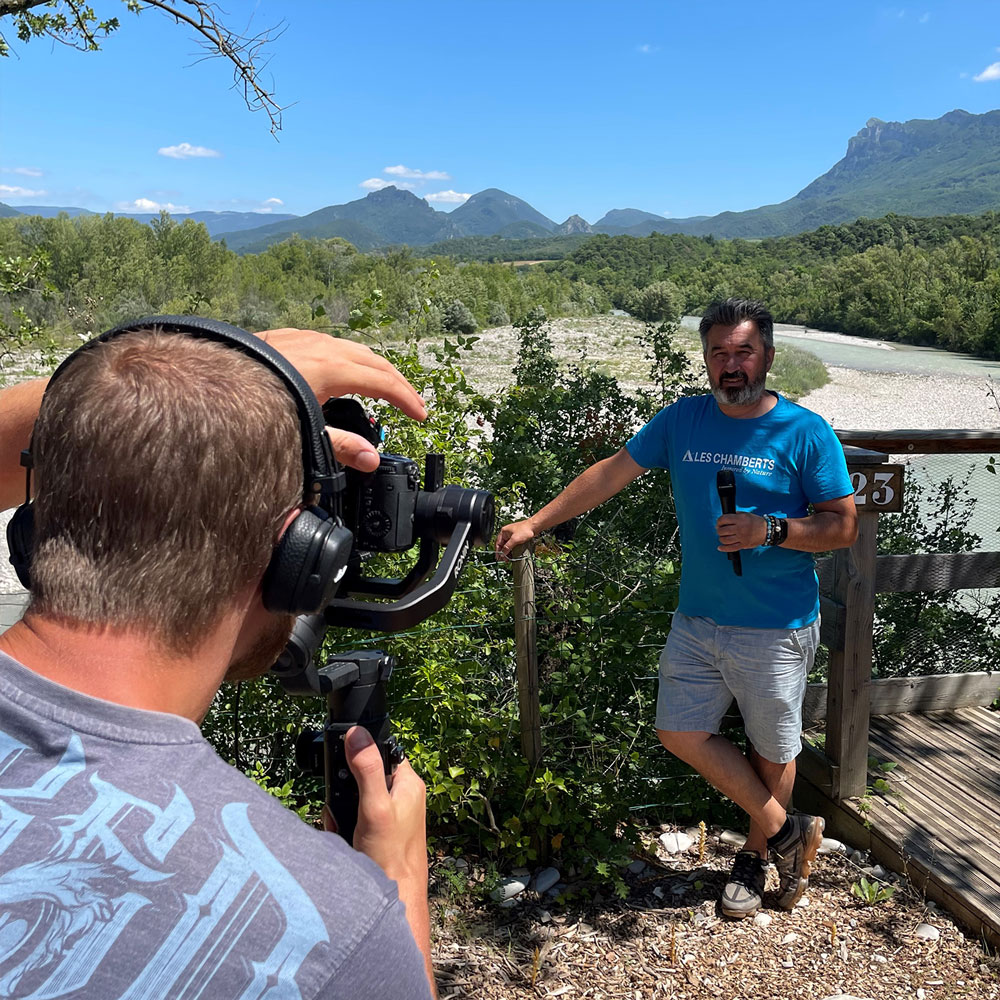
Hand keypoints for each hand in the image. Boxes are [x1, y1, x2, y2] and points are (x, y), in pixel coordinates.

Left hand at [257, 329, 425, 471]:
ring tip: (384, 387)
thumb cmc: (254, 406)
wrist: (207, 383)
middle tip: (412, 403)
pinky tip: (342, 372)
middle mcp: (323, 346)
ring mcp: (304, 337)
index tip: (422, 416)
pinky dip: (349, 359)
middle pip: (375, 361)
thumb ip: (340, 446)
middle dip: (397, 383)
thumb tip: (372, 460)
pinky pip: (330, 344)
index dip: (407, 400)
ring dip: (374, 369)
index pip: (384, 383)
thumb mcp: (303, 432)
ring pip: (353, 349)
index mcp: (334, 368)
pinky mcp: (287, 336)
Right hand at [333, 726, 427, 889]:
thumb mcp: (375, 807)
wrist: (395, 900)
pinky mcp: (381, 831)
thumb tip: (357, 734)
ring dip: (343, 811)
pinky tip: (345, 838)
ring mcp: (392, 814)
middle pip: (364, 776)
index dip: (359, 759)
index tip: (345, 774)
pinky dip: (346, 826)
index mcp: (408, 783)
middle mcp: (403, 795)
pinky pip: (356, 818)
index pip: (381, 752)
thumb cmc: (390, 856)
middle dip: (345, 793)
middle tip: (344, 812)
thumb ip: (366, 769)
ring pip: (357, 798)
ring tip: (344, 829)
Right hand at [495, 519, 535, 560]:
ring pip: (507, 545)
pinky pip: (512, 545)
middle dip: (503, 553)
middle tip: (504, 559)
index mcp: (504, 532)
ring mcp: (512, 535)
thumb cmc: (525, 529)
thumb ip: (507, 547)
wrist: (534, 526)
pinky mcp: (517, 537)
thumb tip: (503, 553)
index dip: (498, 551)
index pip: (498, 543)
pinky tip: (513, 554)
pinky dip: (511, 550)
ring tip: (508, 558)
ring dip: (507, 552)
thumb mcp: (515, 539)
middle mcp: (507, 533)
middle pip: (502, 545)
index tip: (498, 558)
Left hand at [716, 512, 766, 551]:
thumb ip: (735, 515)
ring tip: (722, 537)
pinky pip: (731, 548)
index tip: (719, 523)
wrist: (767, 530)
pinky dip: (724, 548)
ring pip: (725, 540)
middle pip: (722, 530)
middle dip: (719, 530)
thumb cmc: (755, 522)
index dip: (719, 521)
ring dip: (721, 538)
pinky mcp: (744, 545)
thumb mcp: (745, 514)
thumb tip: (724, 519)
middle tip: (720, 530)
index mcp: (740, 519)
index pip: (723, 519)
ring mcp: (742, 537)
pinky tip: (720, 547)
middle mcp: (740, 528)